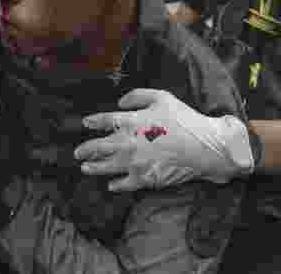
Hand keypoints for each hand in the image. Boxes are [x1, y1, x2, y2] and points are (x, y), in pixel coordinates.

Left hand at [74, 88, 254, 191]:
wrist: (203, 147)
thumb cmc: (184, 120)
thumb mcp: (161, 97)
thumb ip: (137, 95)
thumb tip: (120, 101)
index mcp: (131, 121)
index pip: (104, 121)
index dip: (92, 122)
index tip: (86, 123)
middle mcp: (128, 143)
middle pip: (98, 147)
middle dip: (85, 150)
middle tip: (77, 153)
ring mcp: (134, 163)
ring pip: (106, 167)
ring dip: (93, 168)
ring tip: (85, 168)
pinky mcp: (144, 178)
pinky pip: (124, 184)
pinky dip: (115, 185)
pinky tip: (110, 185)